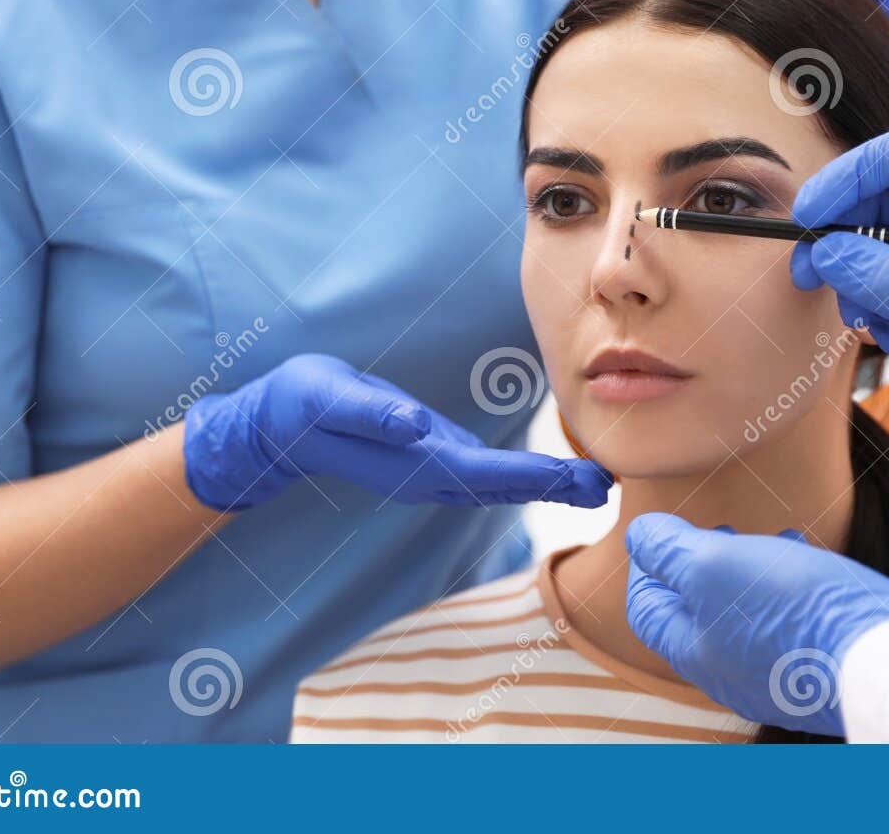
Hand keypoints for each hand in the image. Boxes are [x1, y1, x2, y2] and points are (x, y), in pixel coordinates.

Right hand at [182, 353, 612, 511]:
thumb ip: (371, 414)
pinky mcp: (432, 458)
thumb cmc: (302, 405)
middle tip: (610, 487)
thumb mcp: (328, 400)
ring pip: (500, 484)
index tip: (580, 478)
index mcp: (412, 463)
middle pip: (504, 486)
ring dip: (548, 485)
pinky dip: (526, 474)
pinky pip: (489, 474)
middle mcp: (429, 476)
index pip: (486, 473)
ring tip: (597, 484)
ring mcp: (432, 471)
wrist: (278, 425)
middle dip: (557, 487)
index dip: (536, 476)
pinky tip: (554, 472)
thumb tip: (414, 424)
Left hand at [624, 513, 888, 736]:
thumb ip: (669, 551)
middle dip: (700, 564)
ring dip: (747, 570)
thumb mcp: (714, 565)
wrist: (881, 660)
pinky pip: (784, 623)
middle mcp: (729, 674)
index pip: (647, 610)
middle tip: (721, 530)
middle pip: (695, 613)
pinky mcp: (815, 668)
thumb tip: (639, 537)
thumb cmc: (791, 610)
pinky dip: (784, 587)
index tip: (664, 532)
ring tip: (770, 539)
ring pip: (743, 614)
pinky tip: (806, 561)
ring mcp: (774, 676)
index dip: (646, 565)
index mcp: (694, 653)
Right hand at [789, 128, 888, 502]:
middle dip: (842, 238)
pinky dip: (877, 305)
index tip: (809, 219)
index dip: (846, 178)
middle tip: (809, 278)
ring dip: (859, 281)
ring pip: (880, 243)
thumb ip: (888, 279)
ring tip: (867, 326)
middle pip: (881, 200)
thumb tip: (825, 252)